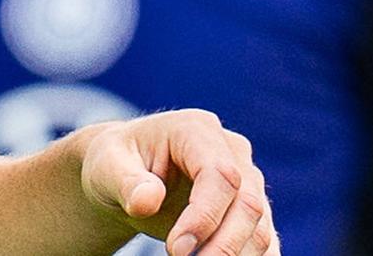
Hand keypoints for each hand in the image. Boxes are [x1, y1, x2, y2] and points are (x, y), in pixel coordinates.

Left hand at [76, 110, 278, 255]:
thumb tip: (148, 200)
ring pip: (260, 225)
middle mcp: (232, 150)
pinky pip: (264, 238)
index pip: (219, 174)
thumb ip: (127, 181)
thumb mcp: (108, 166)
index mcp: (197, 129)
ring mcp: (246, 178)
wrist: (126, 174)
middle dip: (223, 245)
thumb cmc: (115, 163)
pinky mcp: (250, 207)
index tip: (175, 251)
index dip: (203, 216)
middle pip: (248, 203)